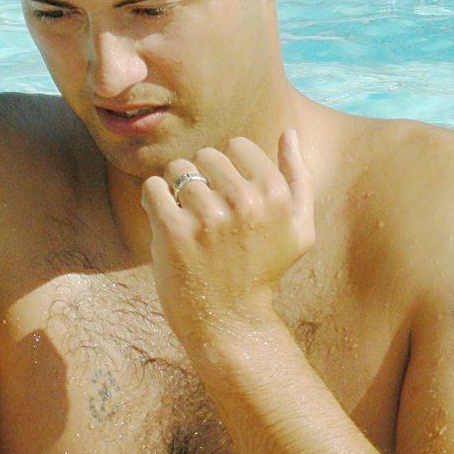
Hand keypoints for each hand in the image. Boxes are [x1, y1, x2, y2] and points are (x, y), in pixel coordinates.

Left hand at [141, 130, 314, 340]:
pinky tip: (166, 218)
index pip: (238, 146)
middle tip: (205, 207)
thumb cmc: (264, 270)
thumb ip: (299, 177)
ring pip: (178, 169)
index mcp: (276, 196)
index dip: (229, 168)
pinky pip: (153, 187)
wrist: (229, 320)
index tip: (228, 195)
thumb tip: (288, 132)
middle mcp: (246, 203)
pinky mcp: (175, 232)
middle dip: (202, 176)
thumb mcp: (299, 228)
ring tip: (185, 214)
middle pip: (206, 155)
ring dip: (176, 188)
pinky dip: (154, 198)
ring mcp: (209, 218)